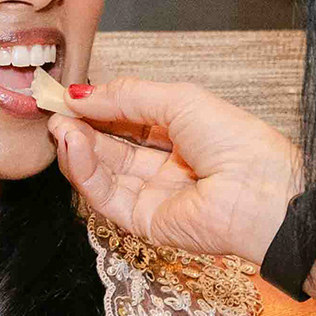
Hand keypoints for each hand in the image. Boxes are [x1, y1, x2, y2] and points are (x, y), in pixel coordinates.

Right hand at [47, 76, 302, 264]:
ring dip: (77, 147)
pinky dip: (84, 170)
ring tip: (60, 125)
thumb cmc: (236, 142)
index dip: (96, 106)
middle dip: (81, 126)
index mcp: (180, 133)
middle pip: (110, 145)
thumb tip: (81, 93)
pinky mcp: (143, 221)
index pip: (126, 119)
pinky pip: (105, 195)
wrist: (260, 192)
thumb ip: (127, 96)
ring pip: (102, 171)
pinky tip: (73, 146)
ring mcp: (153, 194)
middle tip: (55, 109)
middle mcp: (165, 164)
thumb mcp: (179, 100)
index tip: (67, 93)